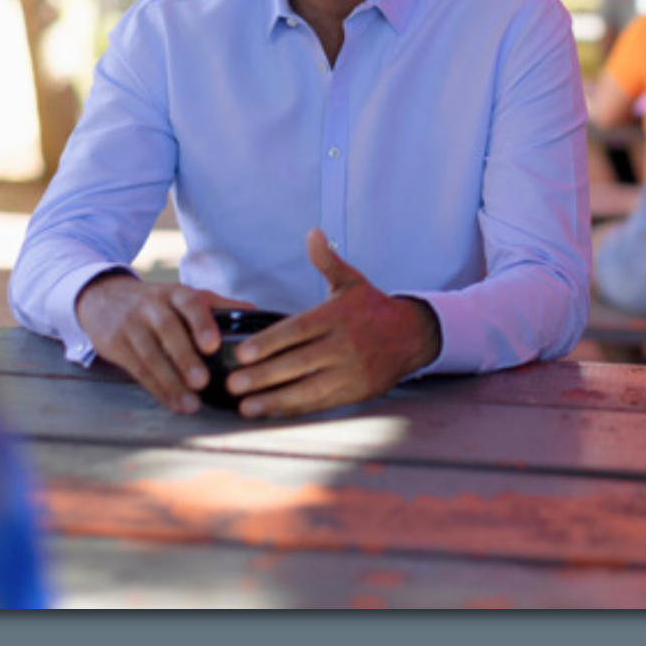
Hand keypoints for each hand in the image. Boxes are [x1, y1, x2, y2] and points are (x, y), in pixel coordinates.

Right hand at [74, 272, 254, 413]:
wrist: (103, 297)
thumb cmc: (155, 302)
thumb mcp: (182, 297)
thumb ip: (216, 306)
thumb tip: (254, 311)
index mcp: (174, 293)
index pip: (189, 303)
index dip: (201, 323)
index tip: (213, 345)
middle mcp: (150, 305)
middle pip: (168, 330)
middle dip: (185, 357)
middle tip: (202, 382)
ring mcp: (130, 325)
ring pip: (150, 355)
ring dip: (171, 382)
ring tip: (191, 403)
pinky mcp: (114, 344)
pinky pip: (137, 370)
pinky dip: (157, 389)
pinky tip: (173, 403)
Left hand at [223, 230, 441, 418]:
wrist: (412, 336)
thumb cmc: (373, 309)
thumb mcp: (351, 282)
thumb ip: (328, 260)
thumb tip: (313, 234)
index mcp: (337, 316)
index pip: (298, 331)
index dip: (269, 343)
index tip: (242, 353)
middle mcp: (344, 345)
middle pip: (298, 363)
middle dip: (263, 376)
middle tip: (232, 383)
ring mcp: (351, 372)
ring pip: (308, 389)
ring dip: (274, 399)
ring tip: (245, 406)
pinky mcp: (355, 392)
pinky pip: (320, 403)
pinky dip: (294, 409)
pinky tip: (270, 411)